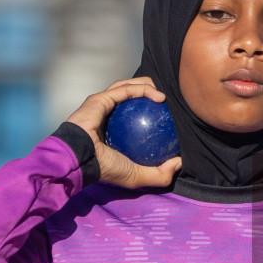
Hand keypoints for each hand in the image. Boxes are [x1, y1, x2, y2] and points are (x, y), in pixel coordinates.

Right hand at [66, 78, 181, 189]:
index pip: (133, 116)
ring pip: (127, 87)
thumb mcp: (138, 176)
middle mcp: (107, 115)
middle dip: (149, 92)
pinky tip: (160, 97)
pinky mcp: (100, 98)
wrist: (82, 160)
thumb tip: (179, 163)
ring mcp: (102, 104)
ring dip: (148, 86)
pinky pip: (125, 90)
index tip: (168, 119)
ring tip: (164, 97)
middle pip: (130, 97)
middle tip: (166, 104)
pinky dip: (143, 90)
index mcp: (112, 130)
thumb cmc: (106, 169)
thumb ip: (160, 173)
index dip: (151, 112)